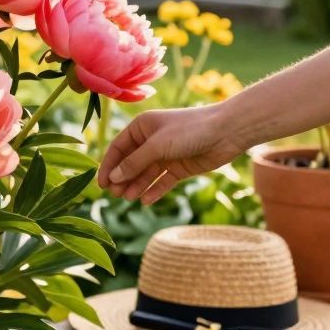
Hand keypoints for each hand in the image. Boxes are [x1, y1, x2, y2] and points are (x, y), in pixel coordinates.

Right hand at [97, 105, 248, 203]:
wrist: (226, 132)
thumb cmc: (189, 130)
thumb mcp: (157, 145)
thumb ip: (135, 163)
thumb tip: (114, 178)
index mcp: (142, 127)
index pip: (118, 148)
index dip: (109, 166)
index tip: (102, 185)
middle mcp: (151, 140)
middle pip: (130, 163)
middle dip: (122, 179)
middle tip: (115, 195)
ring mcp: (166, 155)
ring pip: (145, 174)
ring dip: (136, 186)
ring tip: (128, 199)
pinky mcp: (179, 168)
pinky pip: (162, 182)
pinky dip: (154, 191)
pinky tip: (145, 201)